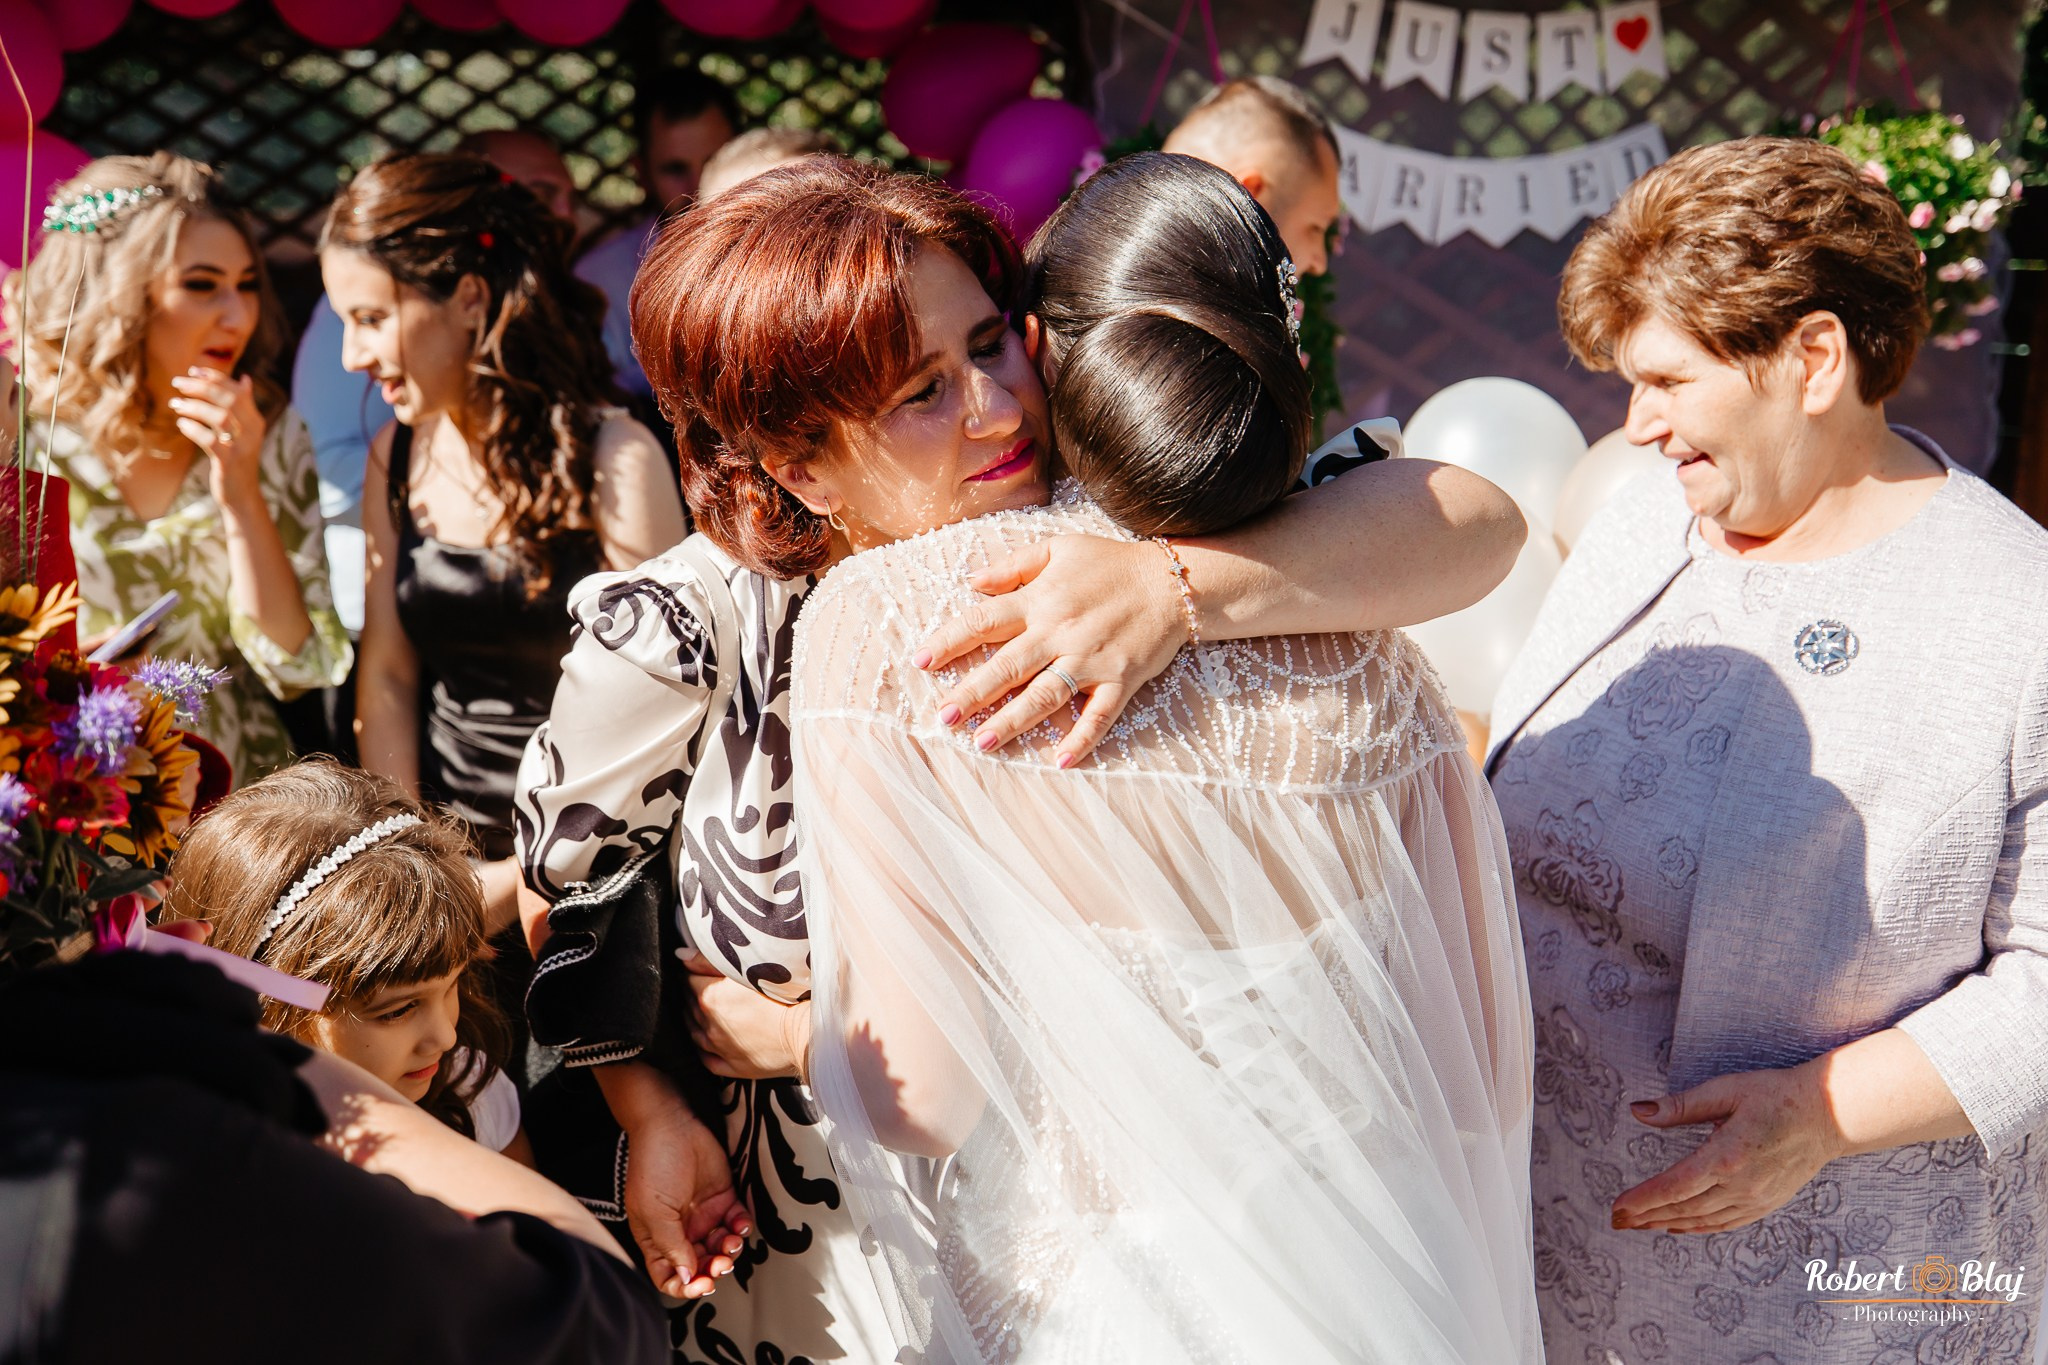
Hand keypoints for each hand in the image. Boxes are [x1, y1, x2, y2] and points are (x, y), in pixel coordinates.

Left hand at [169, 368, 267, 510]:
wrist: (242, 494)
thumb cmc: (238, 459)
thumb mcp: (245, 431)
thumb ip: (244, 406)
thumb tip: (245, 378)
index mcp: (255, 420)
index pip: (237, 390)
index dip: (215, 377)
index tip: (193, 370)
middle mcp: (252, 431)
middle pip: (228, 400)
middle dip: (200, 387)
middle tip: (177, 382)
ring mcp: (241, 447)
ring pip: (219, 417)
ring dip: (194, 406)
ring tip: (175, 404)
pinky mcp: (228, 462)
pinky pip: (208, 440)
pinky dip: (192, 429)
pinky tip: (181, 424)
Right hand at [621, 1101, 753, 1299]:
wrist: (671, 1125)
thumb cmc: (654, 1166)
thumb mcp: (655, 1212)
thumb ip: (671, 1247)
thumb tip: (686, 1279)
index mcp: (656, 1239)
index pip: (670, 1277)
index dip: (685, 1287)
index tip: (702, 1284)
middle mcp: (680, 1232)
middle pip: (700, 1266)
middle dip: (713, 1270)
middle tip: (722, 1262)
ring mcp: (702, 1216)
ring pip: (721, 1247)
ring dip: (729, 1251)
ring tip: (732, 1240)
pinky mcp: (722, 1198)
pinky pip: (737, 1223)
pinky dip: (742, 1228)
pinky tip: (741, 1225)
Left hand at [683, 950, 810, 1081]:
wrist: (806, 1034)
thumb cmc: (785, 997)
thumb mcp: (749, 970)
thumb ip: (710, 961)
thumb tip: (681, 956)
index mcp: (710, 998)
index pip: (689, 978)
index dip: (694, 970)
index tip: (701, 968)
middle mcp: (709, 1024)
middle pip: (689, 1004)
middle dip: (694, 993)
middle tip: (706, 984)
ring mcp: (719, 1048)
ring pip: (694, 1032)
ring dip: (695, 1019)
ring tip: (706, 1009)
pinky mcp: (733, 1067)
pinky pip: (707, 1059)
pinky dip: (704, 1049)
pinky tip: (708, 1042)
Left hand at [913, 535, 1184, 765]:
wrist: (1174, 582)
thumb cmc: (1112, 564)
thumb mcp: (1060, 548)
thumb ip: (1014, 564)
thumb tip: (972, 581)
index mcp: (1040, 599)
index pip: (984, 621)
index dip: (950, 642)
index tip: (920, 662)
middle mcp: (1060, 631)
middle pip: (1007, 665)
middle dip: (972, 693)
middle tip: (943, 718)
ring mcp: (1091, 658)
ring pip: (1045, 693)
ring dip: (1013, 720)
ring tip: (982, 742)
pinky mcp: (1120, 679)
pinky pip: (1098, 714)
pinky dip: (1080, 738)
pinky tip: (1059, 761)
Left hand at [1609, 1062, 1843, 1234]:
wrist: (1828, 1115)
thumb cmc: (1775, 1096)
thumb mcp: (1725, 1090)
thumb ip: (1680, 1106)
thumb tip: (1639, 1111)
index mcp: (1726, 1157)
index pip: (1673, 1186)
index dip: (1642, 1199)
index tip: (1617, 1206)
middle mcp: (1740, 1185)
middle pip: (1682, 1208)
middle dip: (1645, 1216)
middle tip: (1616, 1220)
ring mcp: (1755, 1198)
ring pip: (1702, 1220)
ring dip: (1667, 1224)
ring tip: (1639, 1225)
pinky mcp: (1766, 1203)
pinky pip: (1725, 1223)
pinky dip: (1698, 1228)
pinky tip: (1679, 1226)